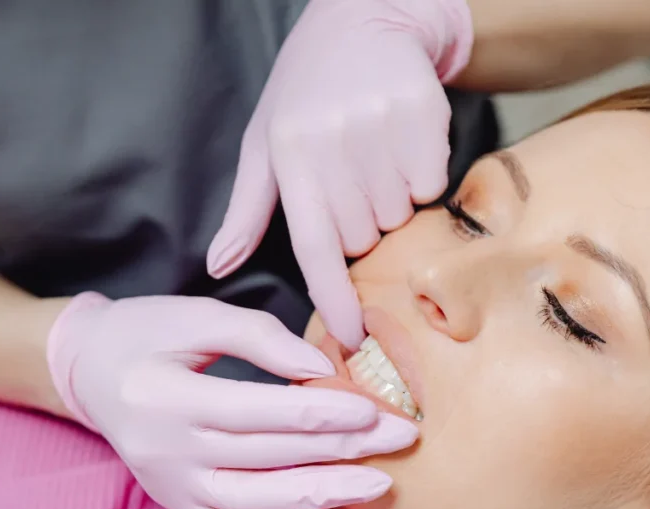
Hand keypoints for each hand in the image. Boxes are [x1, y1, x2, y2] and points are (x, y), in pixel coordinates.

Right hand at [47, 293, 418, 508]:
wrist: (89, 370)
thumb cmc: (147, 333)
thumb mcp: (196, 315)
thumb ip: (259, 336)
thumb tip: (322, 369)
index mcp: (163, 394)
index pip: (254, 410)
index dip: (317, 412)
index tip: (371, 409)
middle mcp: (163, 449)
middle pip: (264, 456)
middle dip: (340, 450)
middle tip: (398, 439)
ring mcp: (168, 485)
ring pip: (253, 503)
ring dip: (321, 496)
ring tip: (378, 483)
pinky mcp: (176, 504)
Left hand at [207, 0, 472, 349]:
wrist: (364, 23)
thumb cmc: (306, 94)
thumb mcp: (265, 144)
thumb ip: (245, 211)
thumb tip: (218, 266)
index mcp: (289, 154)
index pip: (314, 247)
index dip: (334, 299)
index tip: (352, 337)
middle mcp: (334, 142)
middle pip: (363, 238)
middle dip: (360, 227)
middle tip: (352, 181)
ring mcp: (381, 127)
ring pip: (399, 216)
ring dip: (391, 203)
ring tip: (374, 157)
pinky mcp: (423, 116)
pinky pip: (431, 187)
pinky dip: (420, 179)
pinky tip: (400, 146)